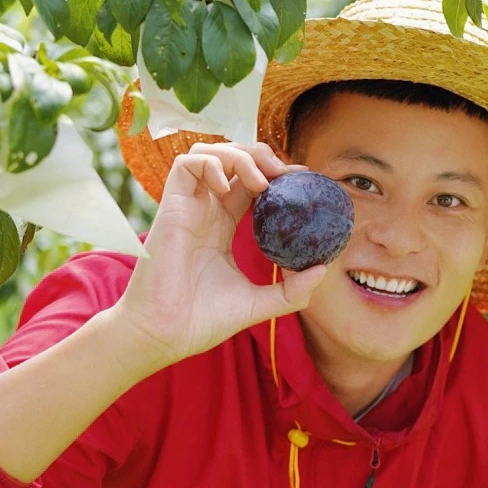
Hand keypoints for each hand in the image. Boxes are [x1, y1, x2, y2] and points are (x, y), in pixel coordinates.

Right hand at [112, 142, 325, 368]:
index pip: (249, 183)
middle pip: (232, 160)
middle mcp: (205, 210)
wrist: (165, 334)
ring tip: (261, 182)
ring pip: (209, 152)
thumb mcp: (258, 303)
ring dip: (239, 156)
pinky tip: (229, 187)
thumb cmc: (201, 321)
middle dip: (261, 156)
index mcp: (222, 226)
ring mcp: (187, 207)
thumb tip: (322, 270)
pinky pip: (185, 164)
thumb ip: (291, 291)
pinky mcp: (171, 207)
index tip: (301, 179)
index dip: (274, 173)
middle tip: (285, 175)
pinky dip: (211, 164)